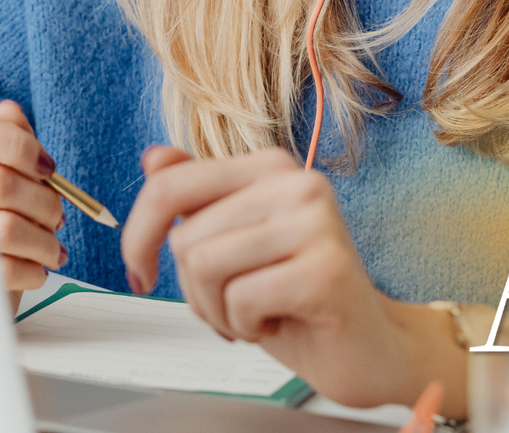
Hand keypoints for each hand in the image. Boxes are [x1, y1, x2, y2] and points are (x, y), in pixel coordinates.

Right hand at [0, 100, 65, 295]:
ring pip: (7, 229)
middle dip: (45, 203)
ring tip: (51, 249)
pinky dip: (32, 271)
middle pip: (2, 184)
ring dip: (45, 242)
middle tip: (56, 218)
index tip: (46, 168)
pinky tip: (34, 270)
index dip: (22, 148)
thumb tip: (10, 112)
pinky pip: (5, 270)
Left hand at [120, 146, 465, 413]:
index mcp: (269, 168)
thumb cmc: (298, 300)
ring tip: (258, 315)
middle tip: (236, 307)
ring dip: (219, 312)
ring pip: (205, 267)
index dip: (138, 234)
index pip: (170, 185)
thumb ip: (198, 199)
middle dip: (196, 291)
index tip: (138, 272)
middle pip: (186, 238)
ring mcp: (316, 222)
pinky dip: (246, 327)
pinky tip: (279, 323)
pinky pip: (241, 300)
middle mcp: (296, 182)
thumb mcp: (235, 247)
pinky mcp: (327, 268)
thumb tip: (154, 158)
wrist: (370, 349)